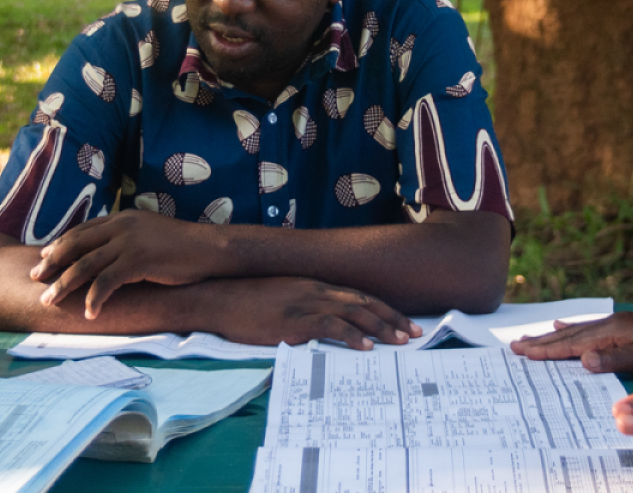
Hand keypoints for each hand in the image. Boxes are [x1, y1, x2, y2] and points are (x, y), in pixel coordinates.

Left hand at [30, 210, 230, 317]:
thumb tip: (111, 256)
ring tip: (49, 301)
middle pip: (76, 245)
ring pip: (85, 264)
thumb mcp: (151, 235)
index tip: (44, 258)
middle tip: (35, 278)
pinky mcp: (138, 260)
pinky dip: (94, 298)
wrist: (211, 248)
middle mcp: (122, 227)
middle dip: (52, 263)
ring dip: (64, 284)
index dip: (61, 245)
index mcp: (123, 219)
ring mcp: (129, 242)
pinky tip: (89, 312)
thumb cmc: (184, 247)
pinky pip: (107, 282)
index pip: (83, 231)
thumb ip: (129, 240)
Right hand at [208, 277, 419, 349]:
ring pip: (353, 313)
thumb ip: (303, 305)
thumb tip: (322, 324)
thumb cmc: (244, 301)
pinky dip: (351, 336)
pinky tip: (366, 348)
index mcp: (312, 285)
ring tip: (401, 341)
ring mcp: (304, 303)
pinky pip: (330, 327)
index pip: (357, 295)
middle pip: (363, 302)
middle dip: (392, 318)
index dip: (383, 309)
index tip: (403, 322)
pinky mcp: (293, 319)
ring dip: (380, 327)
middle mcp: (314, 290)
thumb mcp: (280, 297)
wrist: (216, 298)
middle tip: (416, 333)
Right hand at [509, 311, 632, 374]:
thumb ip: (615, 359)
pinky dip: (569, 329)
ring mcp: (614, 324)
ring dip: (550, 336)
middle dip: (539, 342)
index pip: (571, 343)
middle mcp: (608, 324)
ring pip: (574, 331)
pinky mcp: (620, 328)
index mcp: (611, 331)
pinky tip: (561, 326)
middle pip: (567, 335)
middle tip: (513, 345)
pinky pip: (586, 329)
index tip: (521, 352)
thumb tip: (582, 360)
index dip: (545, 350)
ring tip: (529, 338)